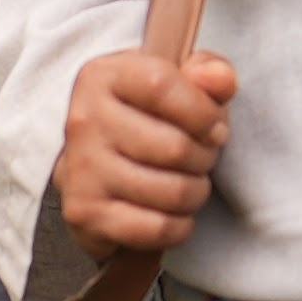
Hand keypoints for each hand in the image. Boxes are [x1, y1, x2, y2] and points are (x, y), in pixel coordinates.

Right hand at [57, 48, 239, 254]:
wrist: (94, 172)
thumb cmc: (145, 121)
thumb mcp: (177, 83)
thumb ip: (207, 72)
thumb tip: (221, 80)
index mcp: (103, 77)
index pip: (161, 85)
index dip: (203, 111)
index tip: (215, 127)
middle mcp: (84, 120)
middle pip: (175, 147)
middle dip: (205, 158)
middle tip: (201, 159)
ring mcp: (81, 169)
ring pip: (173, 192)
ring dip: (195, 193)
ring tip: (187, 184)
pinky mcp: (85, 213)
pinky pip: (158, 228)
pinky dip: (179, 227)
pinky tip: (172, 214)